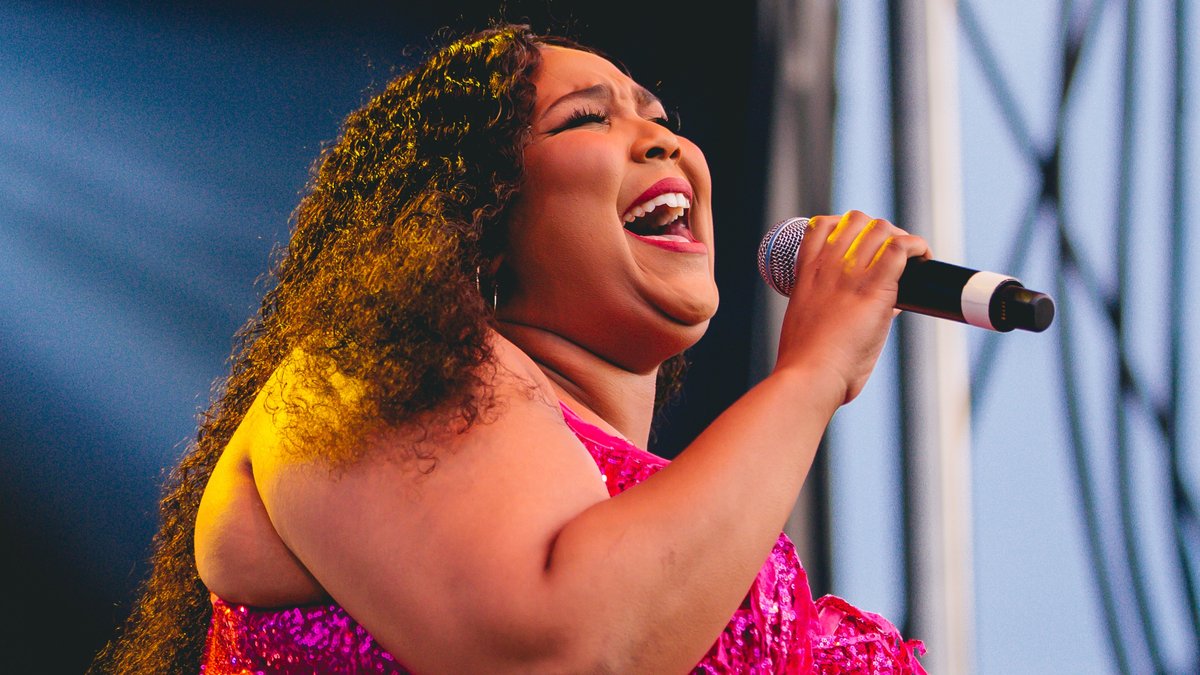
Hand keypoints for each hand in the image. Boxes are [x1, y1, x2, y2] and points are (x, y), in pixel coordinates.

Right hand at [773, 210, 929, 403]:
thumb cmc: (807, 362)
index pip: (821, 225)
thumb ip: (834, 307)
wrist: (809, 376)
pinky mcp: (874, 289)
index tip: (859, 243)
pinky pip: (900, 248)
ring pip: (881, 228)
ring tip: (911, 257)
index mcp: (806, 274)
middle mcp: (827, 266)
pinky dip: (917, 246)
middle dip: (878, 230)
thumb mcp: (808, 323)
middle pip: (856, 220)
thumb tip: (882, 306)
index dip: (845, 226)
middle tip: (891, 253)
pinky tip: (923, 257)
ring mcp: (850, 275)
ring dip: (900, 237)